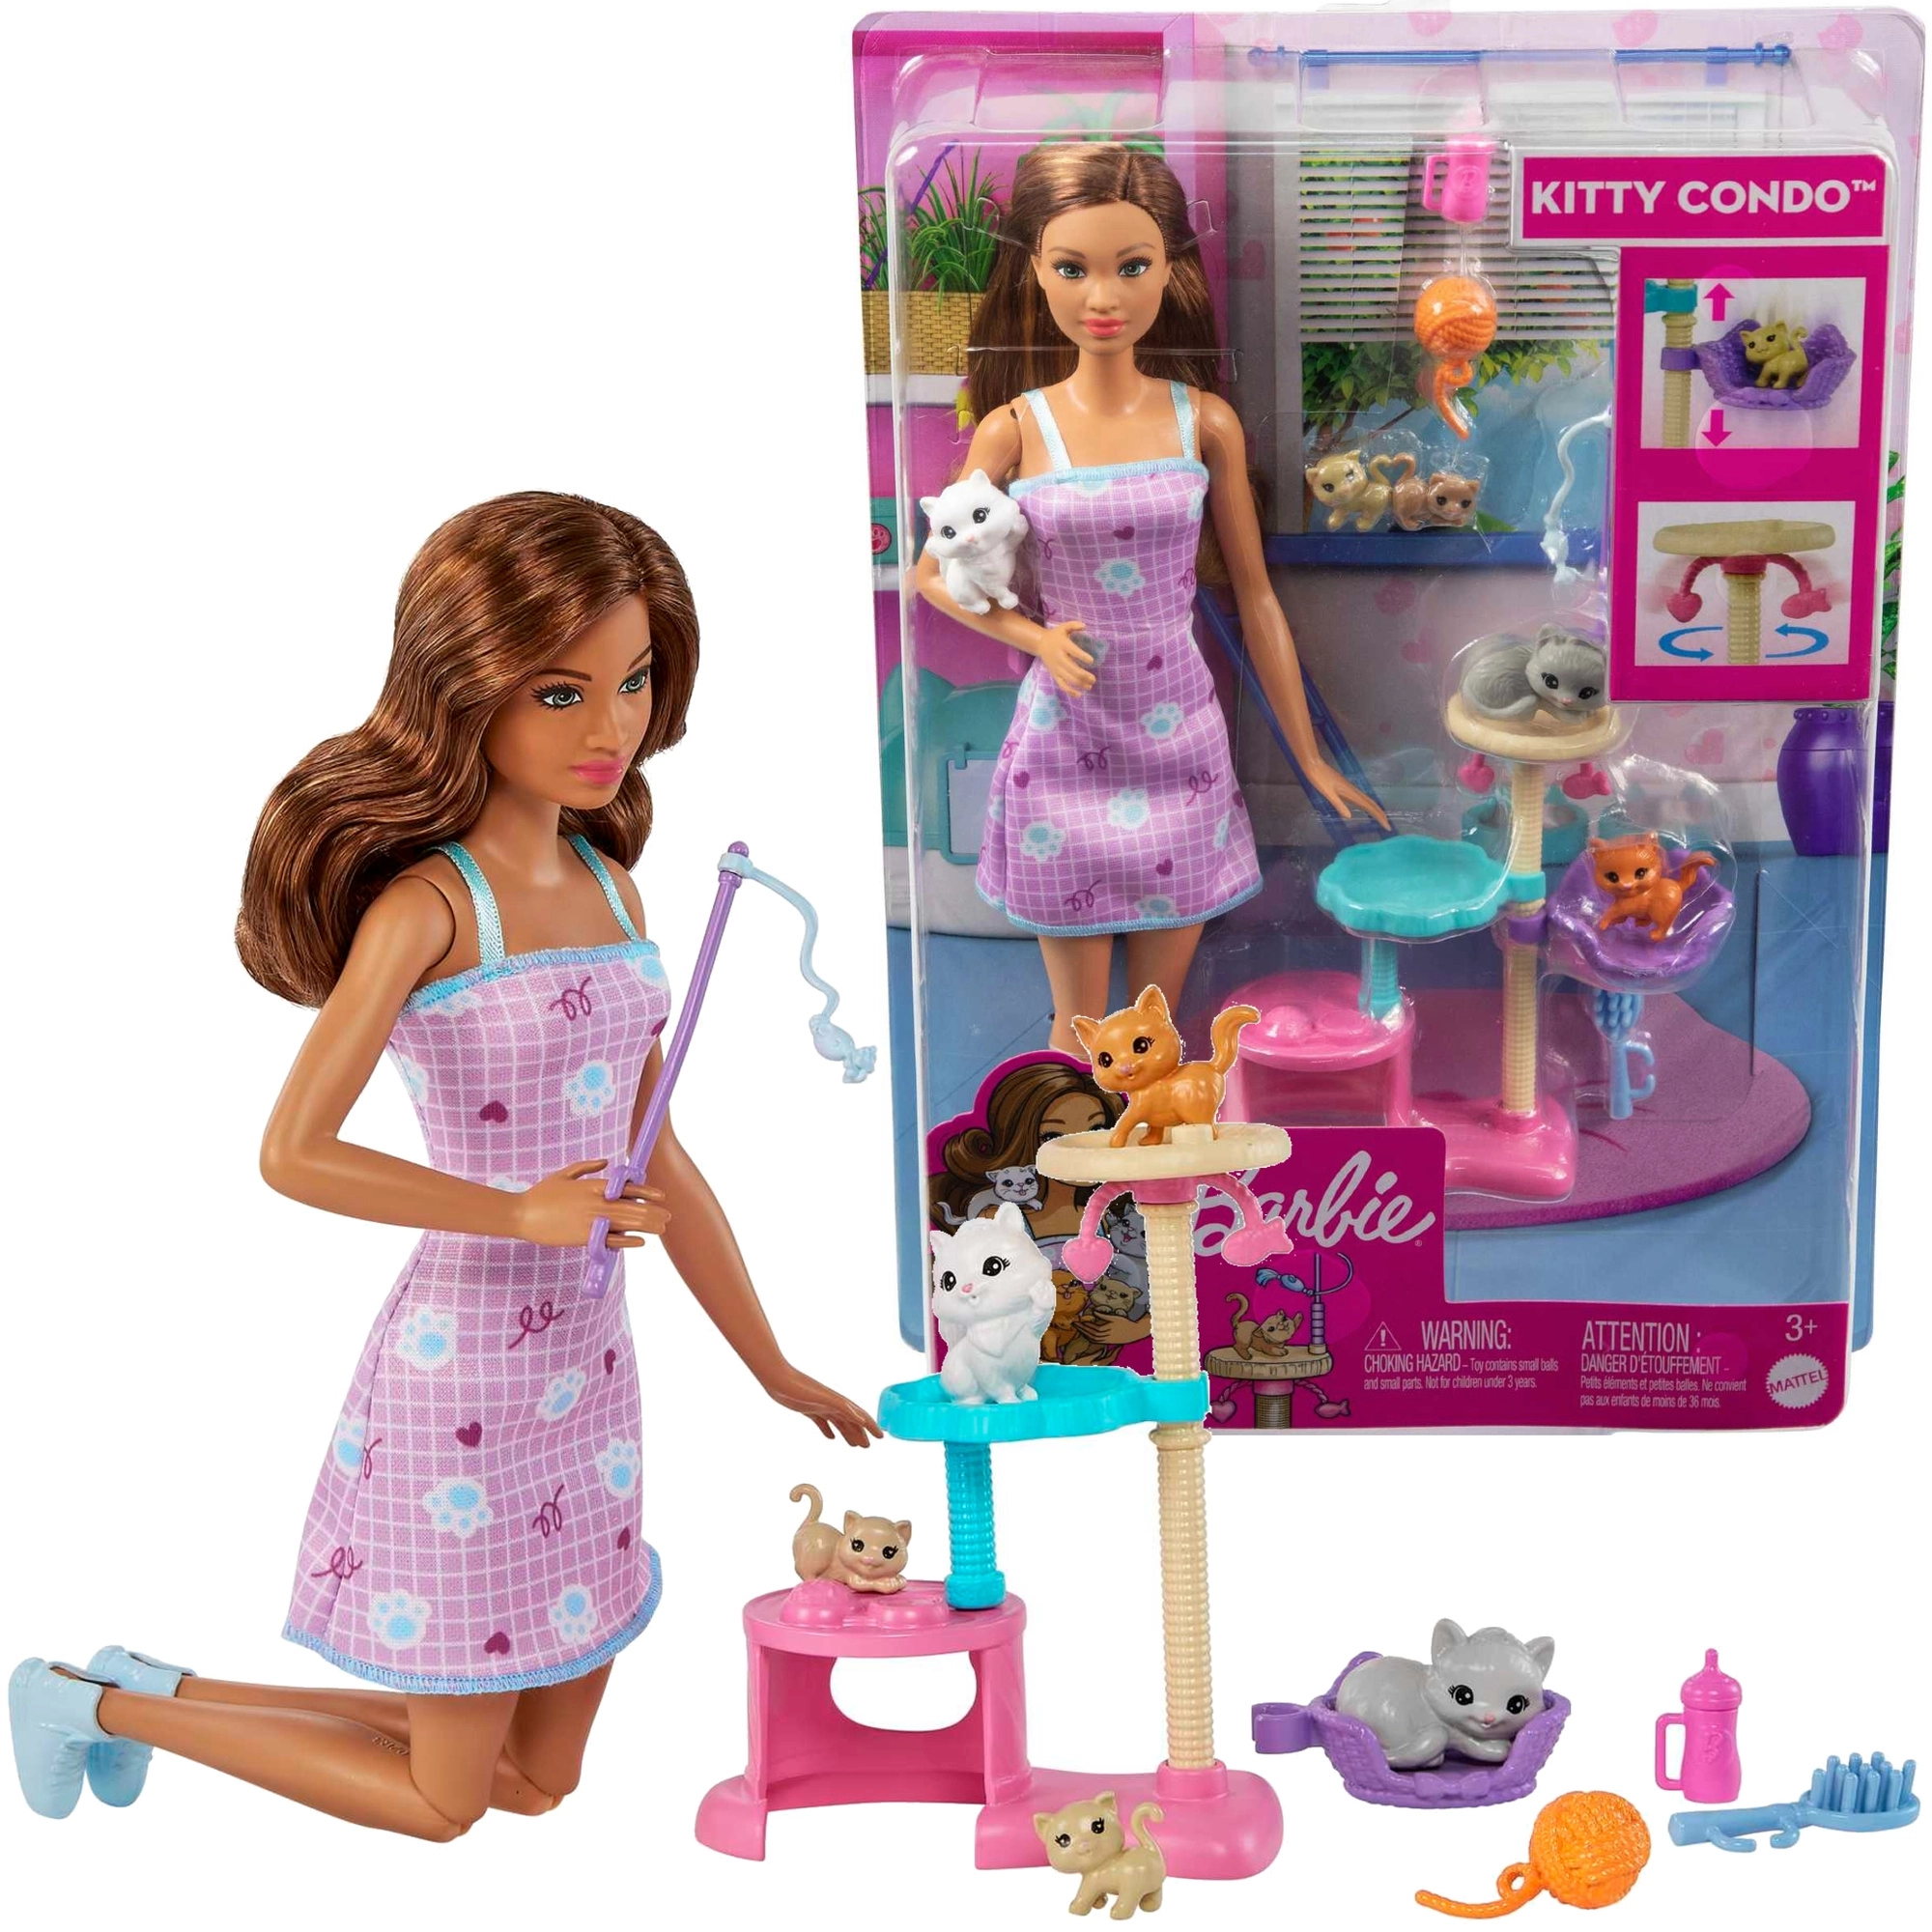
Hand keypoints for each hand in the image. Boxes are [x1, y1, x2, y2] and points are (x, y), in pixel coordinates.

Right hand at [510, 1160, 669, 1248]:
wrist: (522, 1215)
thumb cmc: (541, 1194)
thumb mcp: (564, 1174)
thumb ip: (587, 1167)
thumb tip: (607, 1162)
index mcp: (593, 1186)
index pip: (627, 1188)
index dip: (647, 1192)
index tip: (661, 1196)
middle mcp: (596, 1203)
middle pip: (632, 1207)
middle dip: (652, 1212)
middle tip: (668, 1216)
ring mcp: (591, 1221)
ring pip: (626, 1223)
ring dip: (646, 1226)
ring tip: (661, 1229)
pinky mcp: (583, 1238)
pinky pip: (610, 1240)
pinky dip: (627, 1241)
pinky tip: (640, 1242)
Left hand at [760, 1364, 882, 1447]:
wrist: (777, 1379)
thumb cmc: (798, 1387)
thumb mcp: (822, 1398)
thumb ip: (841, 1406)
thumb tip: (860, 1418)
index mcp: (838, 1402)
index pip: (860, 1416)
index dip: (871, 1426)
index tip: (881, 1437)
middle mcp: (832, 1404)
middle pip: (851, 1421)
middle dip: (861, 1433)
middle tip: (868, 1447)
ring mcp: (820, 1406)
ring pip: (839, 1422)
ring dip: (848, 1433)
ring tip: (854, 1445)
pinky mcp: (808, 1409)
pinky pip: (822, 1422)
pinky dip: (828, 1430)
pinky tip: (830, 1438)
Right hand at [1034, 619, 1095, 694]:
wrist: (1040, 644)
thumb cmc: (1056, 636)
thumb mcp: (1064, 627)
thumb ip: (1074, 625)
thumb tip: (1085, 626)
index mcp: (1063, 645)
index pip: (1073, 651)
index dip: (1082, 656)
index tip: (1092, 661)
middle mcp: (1059, 657)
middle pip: (1072, 669)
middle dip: (1084, 675)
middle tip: (1094, 678)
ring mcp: (1056, 667)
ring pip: (1068, 679)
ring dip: (1080, 684)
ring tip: (1090, 685)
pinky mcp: (1054, 674)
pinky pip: (1062, 685)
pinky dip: (1070, 691)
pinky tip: (1079, 694)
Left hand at [1307, 760, 1390, 828]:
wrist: (1314, 765)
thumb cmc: (1319, 779)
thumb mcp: (1327, 793)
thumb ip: (1338, 804)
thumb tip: (1349, 817)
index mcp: (1351, 793)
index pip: (1369, 806)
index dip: (1379, 816)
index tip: (1387, 825)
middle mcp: (1353, 790)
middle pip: (1371, 803)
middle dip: (1380, 814)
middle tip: (1387, 825)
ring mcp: (1350, 788)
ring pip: (1367, 800)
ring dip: (1375, 809)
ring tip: (1380, 818)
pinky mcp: (1345, 787)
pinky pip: (1360, 798)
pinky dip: (1366, 804)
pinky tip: (1364, 808)